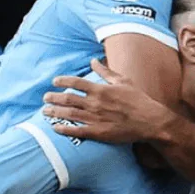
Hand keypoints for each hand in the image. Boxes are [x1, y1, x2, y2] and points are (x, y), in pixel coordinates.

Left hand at [43, 58, 171, 143]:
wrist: (149, 121)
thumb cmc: (138, 100)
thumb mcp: (123, 81)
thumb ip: (106, 72)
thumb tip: (94, 61)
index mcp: (101, 89)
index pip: (76, 82)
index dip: (62, 81)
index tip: (54, 82)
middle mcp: (95, 103)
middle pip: (68, 99)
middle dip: (54, 98)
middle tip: (45, 98)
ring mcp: (95, 118)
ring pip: (69, 114)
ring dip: (55, 112)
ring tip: (45, 112)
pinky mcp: (98, 132)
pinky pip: (77, 131)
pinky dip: (64, 129)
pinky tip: (55, 128)